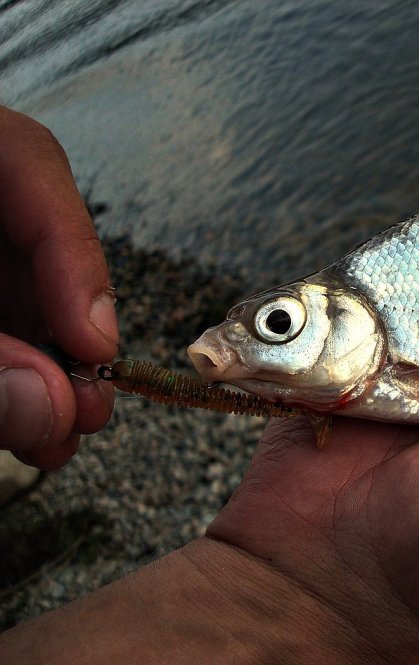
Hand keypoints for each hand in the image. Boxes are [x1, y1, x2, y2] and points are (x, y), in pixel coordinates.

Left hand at [0, 107, 117, 468]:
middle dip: (64, 333)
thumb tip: (50, 409)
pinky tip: (32, 419)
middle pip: (26, 241)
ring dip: (45, 367)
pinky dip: (14, 371)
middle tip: (88, 410)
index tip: (93, 343)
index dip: (72, 251)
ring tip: (63, 434)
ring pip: (12, 289)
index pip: (23, 162)